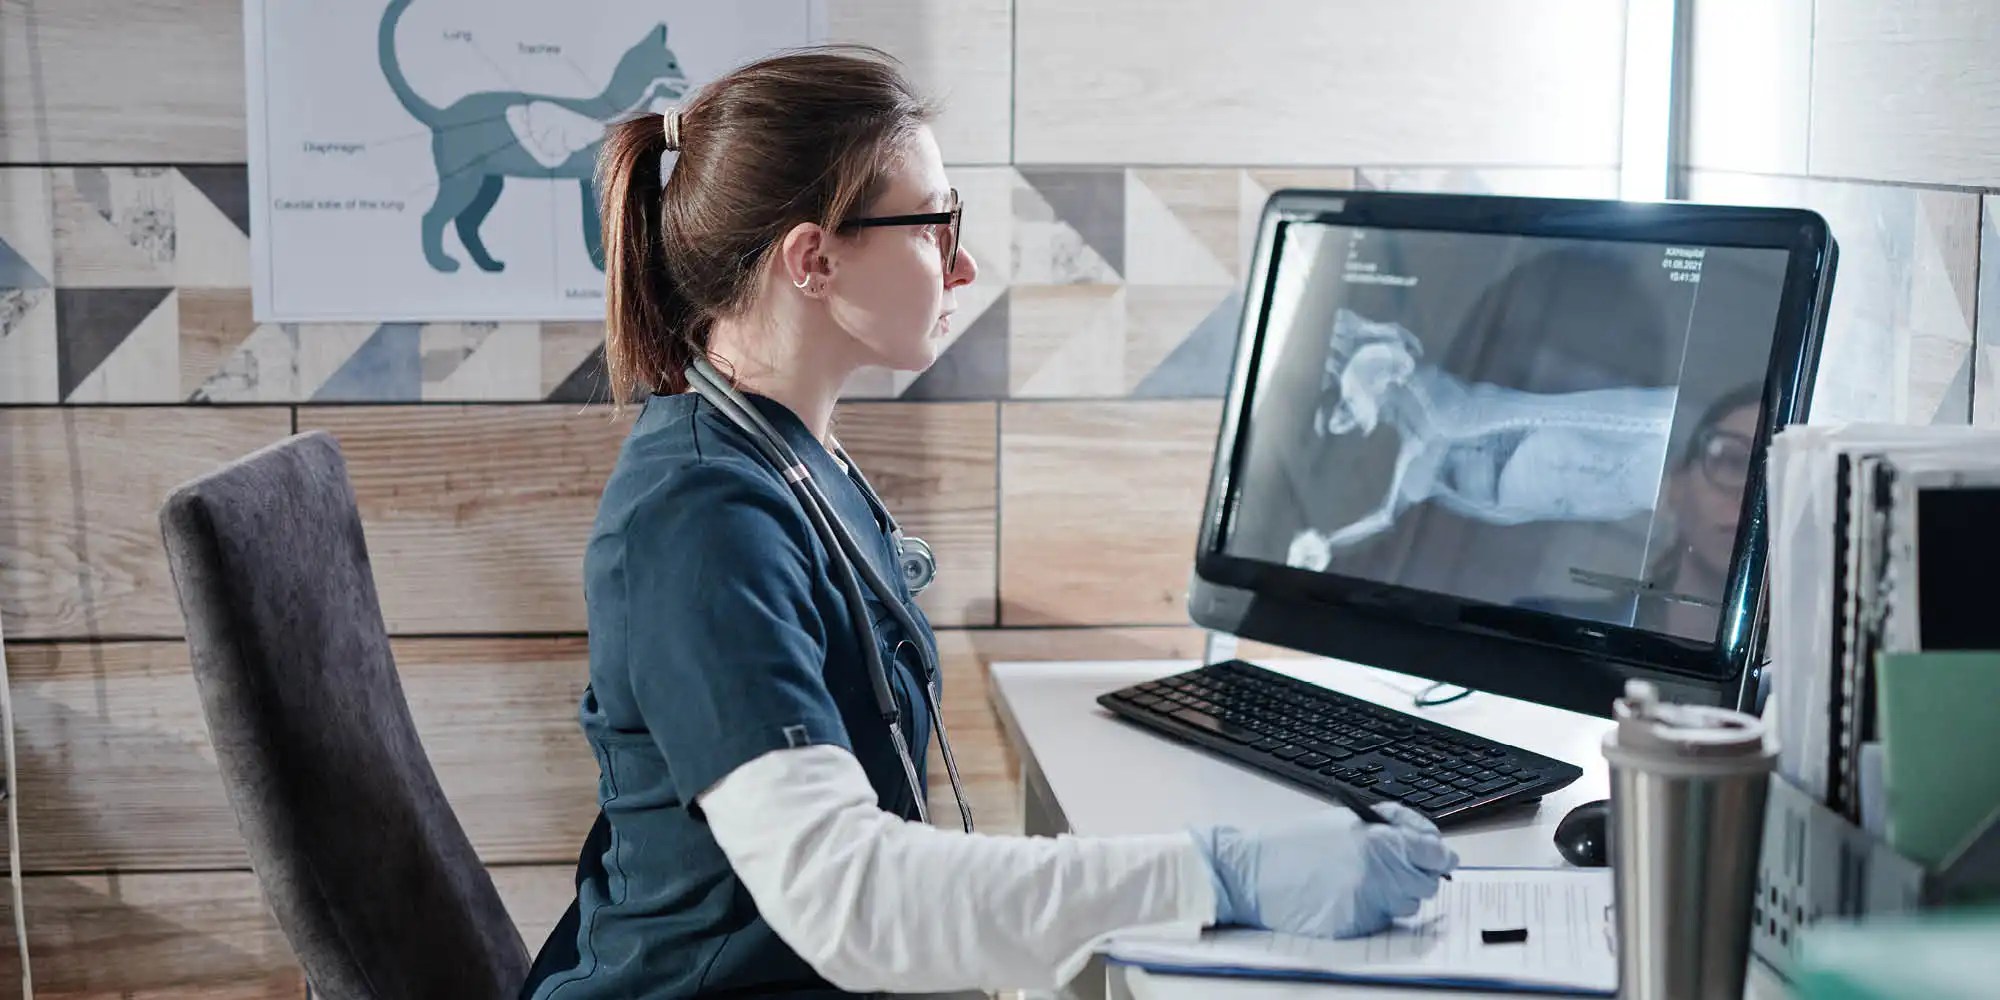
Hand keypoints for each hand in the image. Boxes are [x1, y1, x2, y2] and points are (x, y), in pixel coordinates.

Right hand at [1189, 804, 1458, 937]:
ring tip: (1367, 881)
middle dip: (1418, 875)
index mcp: (1378, 841)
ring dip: (1398, 895)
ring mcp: (1368, 903)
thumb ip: (1390, 828)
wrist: (1252, 875)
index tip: (1437, 856)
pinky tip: (1349, 897)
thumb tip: (1427, 841)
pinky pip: (1383, 922)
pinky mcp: (1356, 927)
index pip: (1434, 853)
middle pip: (1427, 882)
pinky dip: (1374, 911)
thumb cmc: (1293, 845)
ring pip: (1408, 905)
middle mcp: (1379, 874)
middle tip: (1398, 867)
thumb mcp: (1344, 820)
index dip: (1439, 854)